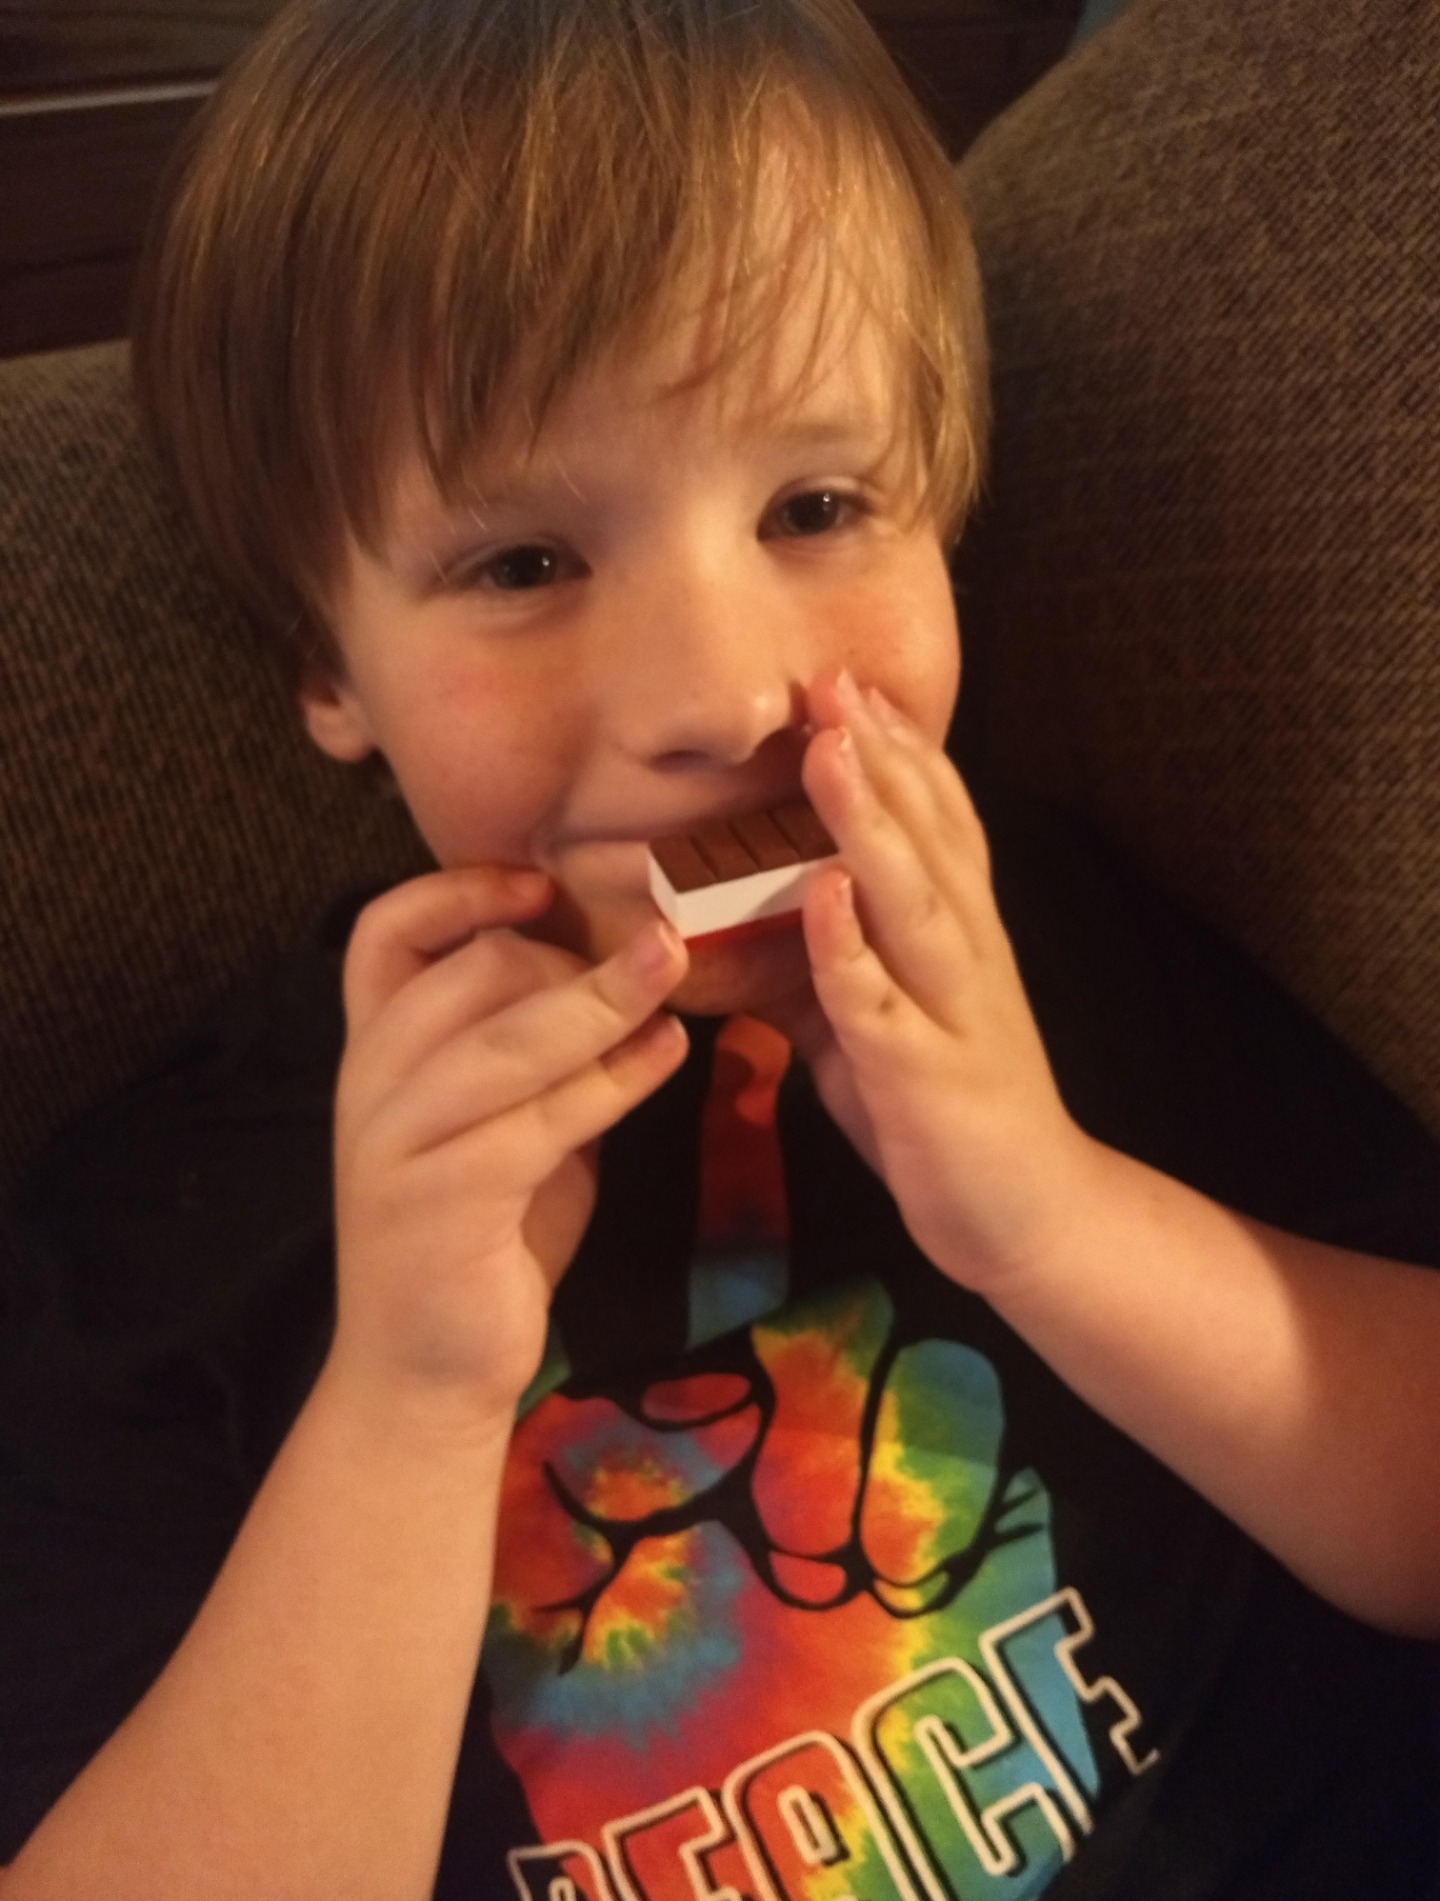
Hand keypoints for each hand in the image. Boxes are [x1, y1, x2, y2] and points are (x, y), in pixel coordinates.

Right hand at [326, 868, 688, 1427]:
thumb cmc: (477, 1240)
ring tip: (675, 965)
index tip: (539, 882)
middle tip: (655, 950)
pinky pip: (541, 1116)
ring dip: (603, 996)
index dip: (457, 890)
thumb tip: (625, 976)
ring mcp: (399, 1144)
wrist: (426, 1373)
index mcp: (375, 1056)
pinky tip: (666, 1055)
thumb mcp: (505, 1125)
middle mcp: (370, 1086)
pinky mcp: (444, 1201)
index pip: (383, 934)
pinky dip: (614, 1077)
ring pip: (507, 1037)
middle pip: (468, 970)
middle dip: (569, 952)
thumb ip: (537, 1056)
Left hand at [792, 670, 1096, 1296]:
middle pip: (928, 837)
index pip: (940, 823)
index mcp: (961, 935)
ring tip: (830, 752)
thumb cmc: (947, 1108)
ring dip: (870, 824)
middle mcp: (967, 954)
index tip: (854, 682)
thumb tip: (768, 911)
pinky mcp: (927, 1075)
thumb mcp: (885, 1018)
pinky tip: (824, 898)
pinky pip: (883, 1005)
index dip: (901, 752)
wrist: (1030, 1213)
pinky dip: (853, 950)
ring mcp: (951, 1010)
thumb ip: (837, 961)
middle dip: (881, 755)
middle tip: (833, 679)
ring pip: (913, 901)